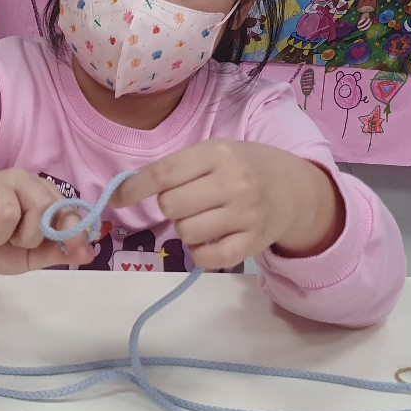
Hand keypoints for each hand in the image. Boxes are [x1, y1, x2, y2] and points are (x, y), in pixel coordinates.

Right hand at [0, 169, 96, 282]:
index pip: (66, 207)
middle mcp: (23, 180)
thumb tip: (88, 253)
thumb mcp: (30, 257)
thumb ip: (57, 252)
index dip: (72, 230)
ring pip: (10, 209)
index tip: (74, 249)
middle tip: (13, 241)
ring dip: (0, 234)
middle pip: (42, 205)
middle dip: (29, 236)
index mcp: (42, 194)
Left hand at [112, 140, 343, 269]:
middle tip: (188, 202)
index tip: (115, 200)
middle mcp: (233, 182)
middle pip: (170, 206)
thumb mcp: (214, 154)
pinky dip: (199, 252)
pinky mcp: (253, 243)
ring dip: (185, 230)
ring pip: (186, 233)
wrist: (294, 189)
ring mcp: (245, 215)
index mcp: (218, 153)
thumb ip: (177, 168)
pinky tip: (209, 240)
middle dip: (170, 207)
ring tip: (203, 218)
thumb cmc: (243, 168)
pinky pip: (207, 257)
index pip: (163, 174)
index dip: (133, 190)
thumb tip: (125, 189)